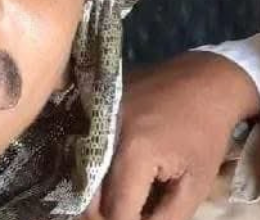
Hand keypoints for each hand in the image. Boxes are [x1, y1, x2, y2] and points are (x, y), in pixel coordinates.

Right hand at [88, 52, 259, 219]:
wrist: (201, 81)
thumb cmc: (204, 133)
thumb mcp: (196, 183)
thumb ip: (166, 216)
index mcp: (135, 153)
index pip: (116, 209)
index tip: (139, 219)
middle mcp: (105, 134)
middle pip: (90, 192)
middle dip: (104, 213)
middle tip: (126, 211)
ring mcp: (94, 118)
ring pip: (82, 171)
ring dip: (97, 190)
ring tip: (120, 194)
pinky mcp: (91, 109)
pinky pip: (83, 148)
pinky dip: (93, 165)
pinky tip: (109, 170)